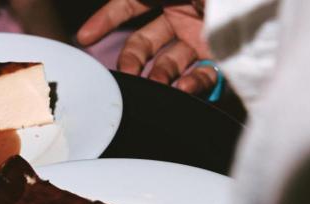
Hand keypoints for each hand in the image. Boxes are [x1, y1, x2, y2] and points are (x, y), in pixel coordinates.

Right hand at [77, 1, 216, 94]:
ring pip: (169, 65)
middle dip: (130, 63)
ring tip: (151, 88)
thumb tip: (108, 12)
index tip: (84, 38)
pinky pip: (203, 76)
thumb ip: (131, 1)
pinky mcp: (224, 56)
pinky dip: (190, 86)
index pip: (130, 5)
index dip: (105, 20)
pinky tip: (181, 88)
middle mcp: (184, 13)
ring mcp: (203, 36)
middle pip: (145, 44)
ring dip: (156, 80)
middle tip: (124, 77)